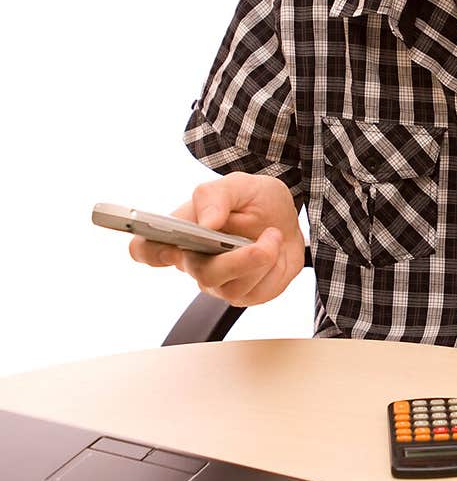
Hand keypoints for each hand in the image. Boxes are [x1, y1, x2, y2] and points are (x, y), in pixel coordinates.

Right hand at [128, 174, 305, 305]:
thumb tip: (205, 222)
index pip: (146, 249)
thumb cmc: (253, 200)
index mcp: (180, 233)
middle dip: (237, 259)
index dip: (149, 252)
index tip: (170, 246)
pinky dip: (275, 271)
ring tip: (274, 235)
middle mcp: (194, 262)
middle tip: (266, 238)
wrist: (286, 218)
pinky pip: (258, 293)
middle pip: (201, 273)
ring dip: (262, 259)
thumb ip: (215, 196)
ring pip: (232, 288)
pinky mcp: (245, 295)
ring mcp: (219, 283)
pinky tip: (277, 252)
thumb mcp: (238, 185)